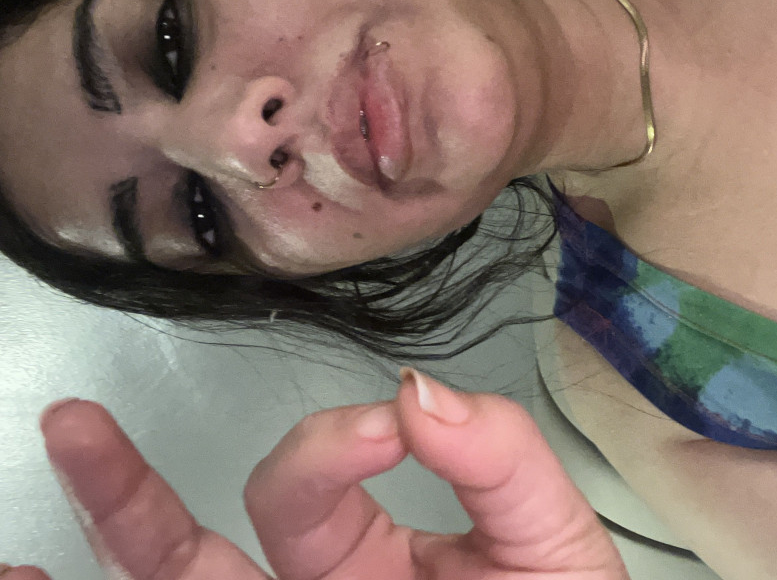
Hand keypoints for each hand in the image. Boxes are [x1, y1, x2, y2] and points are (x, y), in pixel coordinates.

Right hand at [2, 369, 628, 579]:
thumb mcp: (549, 538)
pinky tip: (31, 578)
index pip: (315, 483)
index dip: (333, 446)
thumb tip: (415, 391)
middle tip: (79, 426)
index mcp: (377, 551)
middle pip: (204, 553)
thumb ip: (498, 459)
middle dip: (135, 492)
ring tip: (45, 475)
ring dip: (104, 538)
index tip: (389, 428)